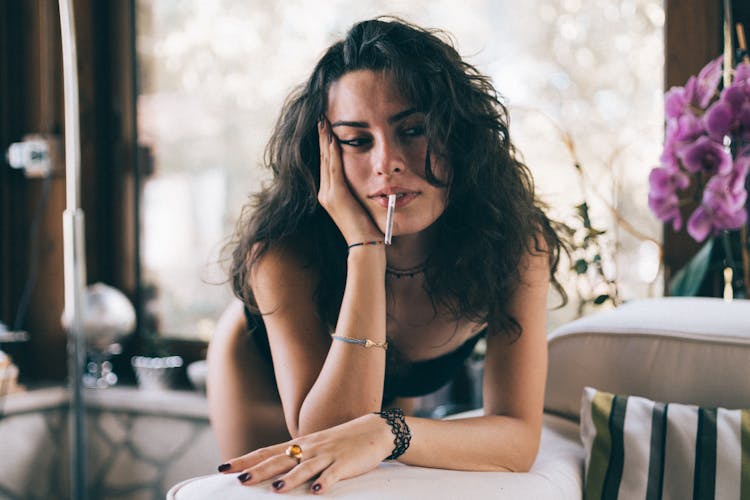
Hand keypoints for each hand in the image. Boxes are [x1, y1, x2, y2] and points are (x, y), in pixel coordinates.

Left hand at [218, 413, 392, 493]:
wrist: (375, 430)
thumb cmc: (341, 442)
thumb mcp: (314, 447)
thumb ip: (294, 457)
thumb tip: (270, 470)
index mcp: (299, 445)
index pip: (266, 451)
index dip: (245, 459)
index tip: (223, 467)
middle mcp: (309, 448)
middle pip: (280, 459)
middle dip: (259, 470)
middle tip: (239, 479)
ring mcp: (327, 455)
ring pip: (305, 467)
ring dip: (290, 478)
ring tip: (276, 489)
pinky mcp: (345, 463)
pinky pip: (333, 474)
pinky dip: (325, 482)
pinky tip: (316, 492)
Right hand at [317, 118, 381, 243]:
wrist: (365, 247)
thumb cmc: (368, 230)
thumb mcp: (362, 206)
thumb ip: (360, 193)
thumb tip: (371, 181)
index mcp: (330, 195)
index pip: (327, 164)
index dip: (324, 144)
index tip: (325, 127)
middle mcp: (325, 193)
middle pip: (322, 158)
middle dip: (321, 136)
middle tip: (320, 116)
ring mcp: (328, 194)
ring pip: (325, 160)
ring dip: (323, 138)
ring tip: (322, 120)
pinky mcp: (336, 195)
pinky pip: (333, 168)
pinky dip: (331, 152)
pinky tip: (331, 137)